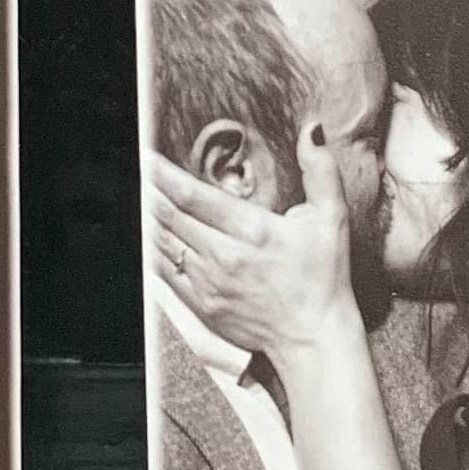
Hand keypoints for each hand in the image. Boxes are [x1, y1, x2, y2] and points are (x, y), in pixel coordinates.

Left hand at [148, 123, 355, 360]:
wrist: (313, 338)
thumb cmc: (323, 278)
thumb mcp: (332, 219)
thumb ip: (321, 170)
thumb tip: (311, 131)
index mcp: (252, 231)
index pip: (193, 195)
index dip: (163, 174)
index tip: (146, 157)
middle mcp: (224, 256)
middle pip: (171, 216)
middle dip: (148, 190)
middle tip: (136, 170)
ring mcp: (209, 283)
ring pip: (164, 242)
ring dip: (147, 217)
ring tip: (138, 194)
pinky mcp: (202, 305)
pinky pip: (165, 272)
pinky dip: (152, 250)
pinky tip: (146, 233)